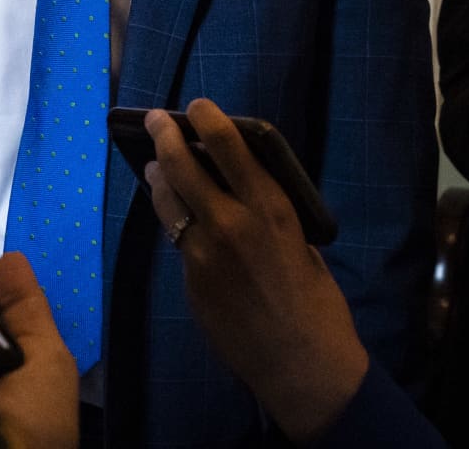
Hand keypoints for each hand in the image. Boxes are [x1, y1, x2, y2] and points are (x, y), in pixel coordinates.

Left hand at [143, 100, 366, 442]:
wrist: (301, 362)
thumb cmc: (315, 302)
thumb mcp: (300, 243)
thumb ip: (267, 213)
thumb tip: (238, 187)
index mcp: (272, 208)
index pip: (231, 147)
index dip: (208, 119)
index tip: (197, 105)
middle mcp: (233, 221)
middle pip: (182, 163)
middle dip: (163, 134)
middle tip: (154, 119)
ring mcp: (205, 250)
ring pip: (167, 197)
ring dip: (157, 174)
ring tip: (153, 163)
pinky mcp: (190, 277)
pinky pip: (174, 234)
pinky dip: (169, 214)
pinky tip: (169, 208)